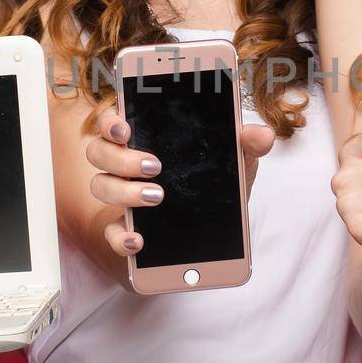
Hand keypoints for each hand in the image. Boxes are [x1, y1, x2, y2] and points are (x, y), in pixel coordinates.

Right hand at [86, 103, 275, 259]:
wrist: (207, 231)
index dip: (110, 121)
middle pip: (100, 152)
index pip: (114, 121)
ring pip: (101, 187)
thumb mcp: (235, 161)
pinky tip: (139, 241)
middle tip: (154, 166)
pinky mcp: (125, 229)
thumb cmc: (213, 183)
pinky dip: (121, 238)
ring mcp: (122, 196)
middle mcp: (125, 165)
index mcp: (146, 138)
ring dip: (124, 192)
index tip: (125, 128)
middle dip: (122, 158)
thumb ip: (247, 144)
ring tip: (156, 196)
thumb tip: (261, 135)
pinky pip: (111, 233)